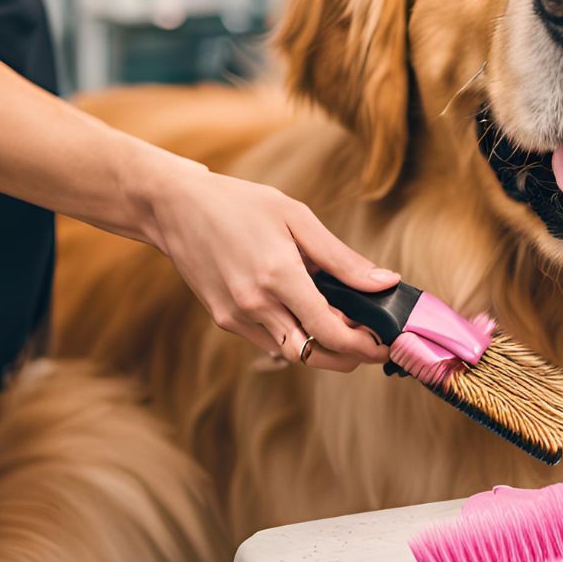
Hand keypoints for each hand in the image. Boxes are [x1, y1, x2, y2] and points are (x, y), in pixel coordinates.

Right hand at [147, 166, 399, 371]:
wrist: (176, 208)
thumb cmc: (240, 204)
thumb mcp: (297, 217)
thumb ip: (340, 257)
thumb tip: (384, 281)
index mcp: (278, 276)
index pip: (330, 330)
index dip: (364, 344)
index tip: (387, 342)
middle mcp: (254, 304)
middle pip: (312, 354)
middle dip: (348, 358)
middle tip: (373, 346)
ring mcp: (235, 317)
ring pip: (289, 352)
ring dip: (322, 349)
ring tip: (348, 328)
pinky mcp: (223, 319)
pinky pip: (267, 340)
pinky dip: (294, 335)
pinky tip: (309, 314)